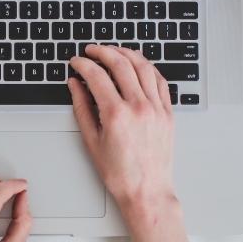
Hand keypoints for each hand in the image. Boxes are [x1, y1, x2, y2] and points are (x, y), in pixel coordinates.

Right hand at [67, 45, 177, 225]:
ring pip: (143, 66)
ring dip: (127, 53)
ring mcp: (156, 108)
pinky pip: (160, 80)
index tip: (76, 62)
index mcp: (117, 115)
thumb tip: (75, 85)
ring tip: (114, 51)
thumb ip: (82, 107)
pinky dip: (148, 68)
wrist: (146, 191)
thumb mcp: (91, 140)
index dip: (83, 64)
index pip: (97, 76)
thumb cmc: (119, 173)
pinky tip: (139, 65)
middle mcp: (139, 107)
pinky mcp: (168, 112)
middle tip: (92, 50)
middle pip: (120, 63)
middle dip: (103, 51)